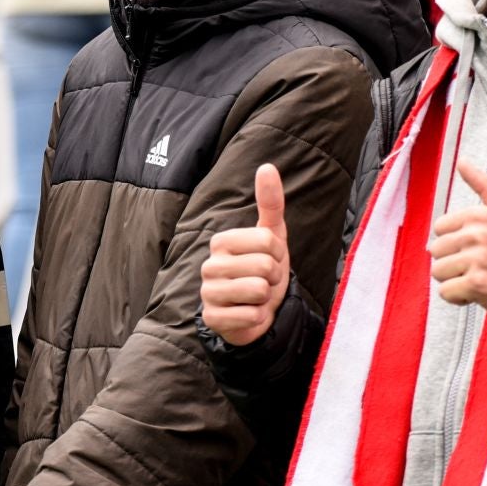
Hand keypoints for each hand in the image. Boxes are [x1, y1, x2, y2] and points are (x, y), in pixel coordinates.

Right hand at [200, 164, 290, 346]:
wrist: (254, 312)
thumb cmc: (263, 270)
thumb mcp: (272, 236)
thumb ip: (270, 202)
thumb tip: (267, 166)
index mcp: (221, 241)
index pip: (268, 240)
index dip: (279, 254)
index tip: (270, 260)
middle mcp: (209, 265)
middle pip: (265, 265)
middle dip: (274, 277)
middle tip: (264, 282)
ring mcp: (207, 292)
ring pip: (258, 290)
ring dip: (266, 298)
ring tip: (257, 297)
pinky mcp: (211, 318)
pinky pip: (251, 315)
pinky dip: (258, 317)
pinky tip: (248, 314)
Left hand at [427, 161, 486, 319]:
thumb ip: (485, 185)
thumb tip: (462, 162)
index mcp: (483, 214)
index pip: (440, 227)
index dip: (454, 242)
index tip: (474, 248)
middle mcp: (479, 234)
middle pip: (436, 250)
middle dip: (452, 262)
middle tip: (478, 266)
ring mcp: (478, 259)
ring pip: (438, 271)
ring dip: (454, 280)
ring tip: (477, 278)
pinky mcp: (477, 283)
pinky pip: (446, 292)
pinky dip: (458, 297)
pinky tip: (476, 293)